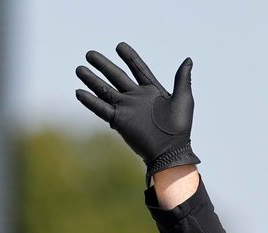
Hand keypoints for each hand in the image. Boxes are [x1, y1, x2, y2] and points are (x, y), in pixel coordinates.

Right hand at [75, 42, 199, 173]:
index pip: (138, 69)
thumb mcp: (183, 100)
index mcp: (152, 90)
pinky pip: (102, 109)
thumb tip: (188, 59)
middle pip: (116, 76)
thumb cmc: (179, 128)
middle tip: (90, 54)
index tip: (119, 46)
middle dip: (103, 65)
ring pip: (105, 90)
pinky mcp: (119, 121)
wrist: (170, 152)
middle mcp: (136, 97)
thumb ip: (182, 79)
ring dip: (92, 80)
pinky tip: (79, 92)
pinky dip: (90, 101)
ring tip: (79, 69)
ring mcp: (127, 109)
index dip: (129, 57)